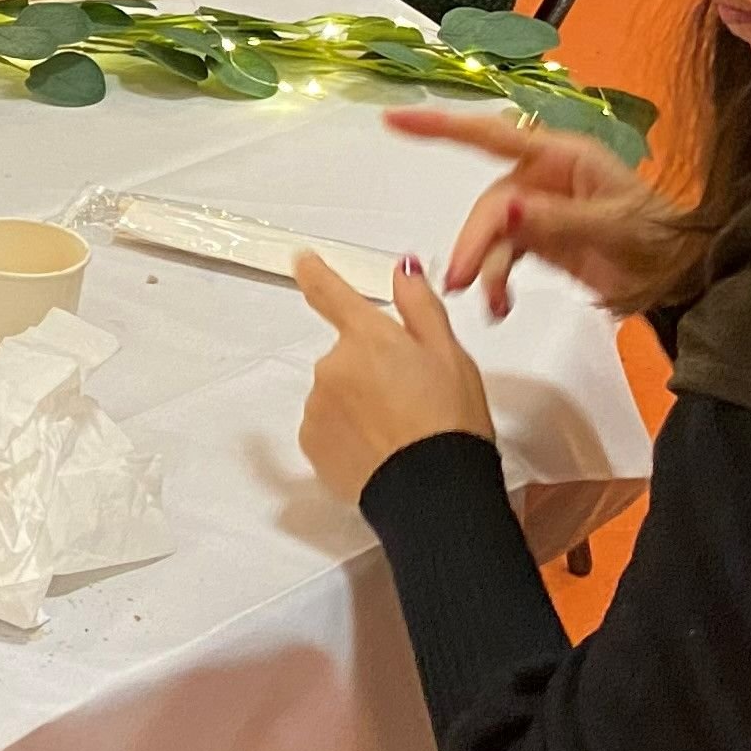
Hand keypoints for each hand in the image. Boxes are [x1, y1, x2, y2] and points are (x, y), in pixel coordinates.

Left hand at [293, 253, 494, 505]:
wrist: (434, 490)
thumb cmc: (449, 422)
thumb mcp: (450, 355)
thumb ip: (420, 306)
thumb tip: (402, 270)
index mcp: (368, 336)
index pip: (332, 293)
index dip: (315, 273)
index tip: (300, 260)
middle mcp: (333, 364)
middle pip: (346, 356)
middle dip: (371, 370)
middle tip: (411, 398)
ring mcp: (317, 404)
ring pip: (337, 394)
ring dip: (360, 404)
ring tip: (399, 430)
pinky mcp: (310, 442)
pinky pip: (326, 428)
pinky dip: (347, 435)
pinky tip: (379, 449)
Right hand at [390, 104, 688, 320]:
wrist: (687, 280)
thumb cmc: (662, 241)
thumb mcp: (614, 227)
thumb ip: (558, 220)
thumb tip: (507, 210)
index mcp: (563, 157)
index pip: (492, 136)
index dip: (441, 127)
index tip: (395, 121)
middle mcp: (546, 178)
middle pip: (490, 203)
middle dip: (475, 240)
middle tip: (460, 280)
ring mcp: (542, 210)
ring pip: (493, 233)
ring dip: (485, 266)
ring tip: (485, 302)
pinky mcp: (544, 241)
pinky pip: (506, 256)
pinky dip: (499, 281)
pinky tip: (499, 305)